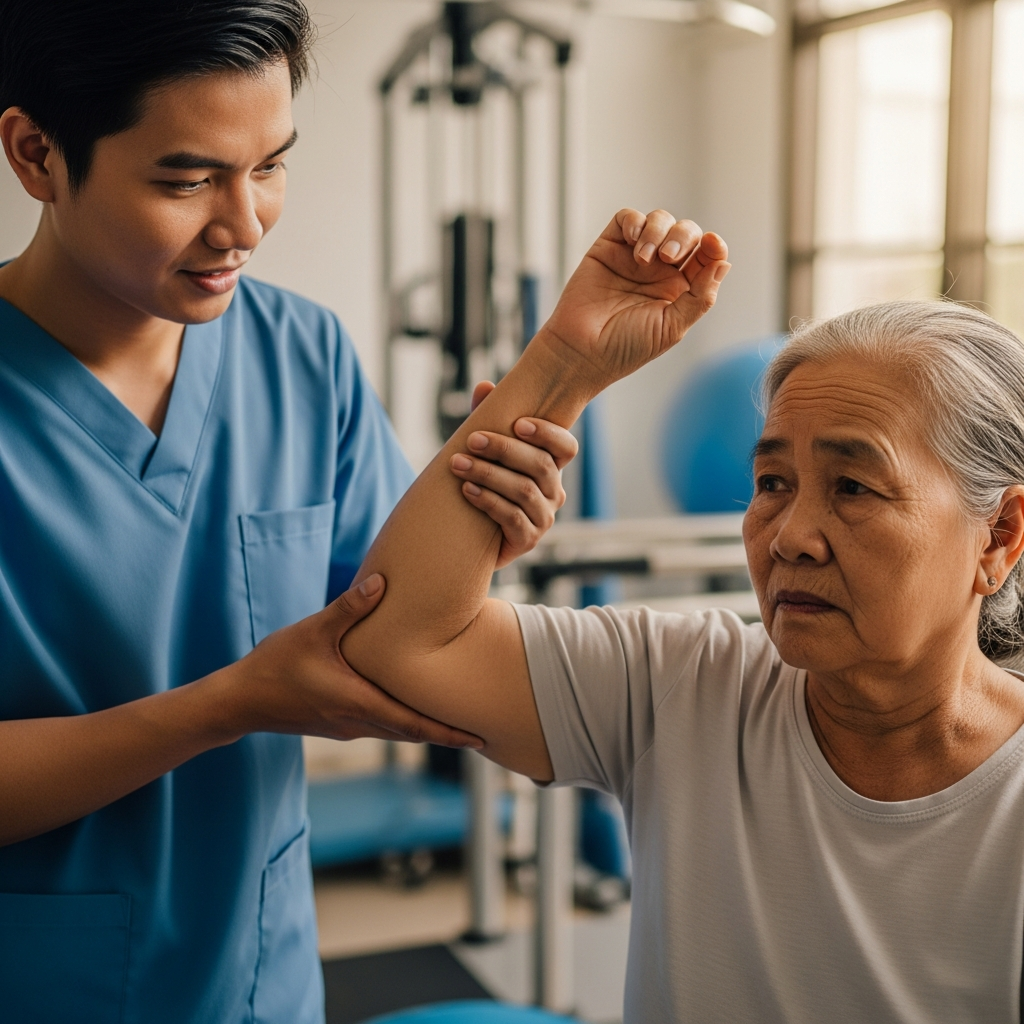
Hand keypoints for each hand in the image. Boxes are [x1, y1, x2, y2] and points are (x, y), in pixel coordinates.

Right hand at [226, 576, 482, 746]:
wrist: (239, 700)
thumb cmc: (275, 666)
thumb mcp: (313, 631)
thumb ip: (349, 607)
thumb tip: (381, 582)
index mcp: (358, 702)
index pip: (414, 725)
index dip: (449, 732)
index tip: (479, 738)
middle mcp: (358, 721)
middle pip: (412, 732)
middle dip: (447, 733)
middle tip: (482, 732)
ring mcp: (348, 726)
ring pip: (397, 730)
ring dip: (426, 727)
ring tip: (455, 721)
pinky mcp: (339, 722)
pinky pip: (381, 725)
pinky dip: (403, 721)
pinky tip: (410, 707)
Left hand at [449, 381, 577, 567]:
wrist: (467, 535)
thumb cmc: (482, 483)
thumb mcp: (485, 450)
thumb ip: (488, 418)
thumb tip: (485, 386)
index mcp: (551, 466)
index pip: (566, 447)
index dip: (548, 434)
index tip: (518, 424)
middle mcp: (554, 492)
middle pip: (541, 466)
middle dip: (504, 450)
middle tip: (472, 440)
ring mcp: (544, 518)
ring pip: (524, 490)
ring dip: (489, 474)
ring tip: (458, 464)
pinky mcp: (528, 539)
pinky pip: (512, 517)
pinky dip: (488, 501)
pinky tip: (467, 490)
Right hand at [541, 208, 729, 387]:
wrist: (582, 351)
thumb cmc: (626, 347)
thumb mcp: (672, 327)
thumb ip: (700, 297)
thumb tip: (724, 263)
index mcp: (680, 290)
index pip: (706, 257)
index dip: (714, 246)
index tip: (712, 244)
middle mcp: (660, 271)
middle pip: (686, 233)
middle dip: (683, 237)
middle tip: (669, 258)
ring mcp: (634, 257)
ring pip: (659, 221)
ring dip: (658, 231)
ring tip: (643, 258)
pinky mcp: (608, 248)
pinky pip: (627, 219)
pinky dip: (634, 222)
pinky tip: (632, 241)